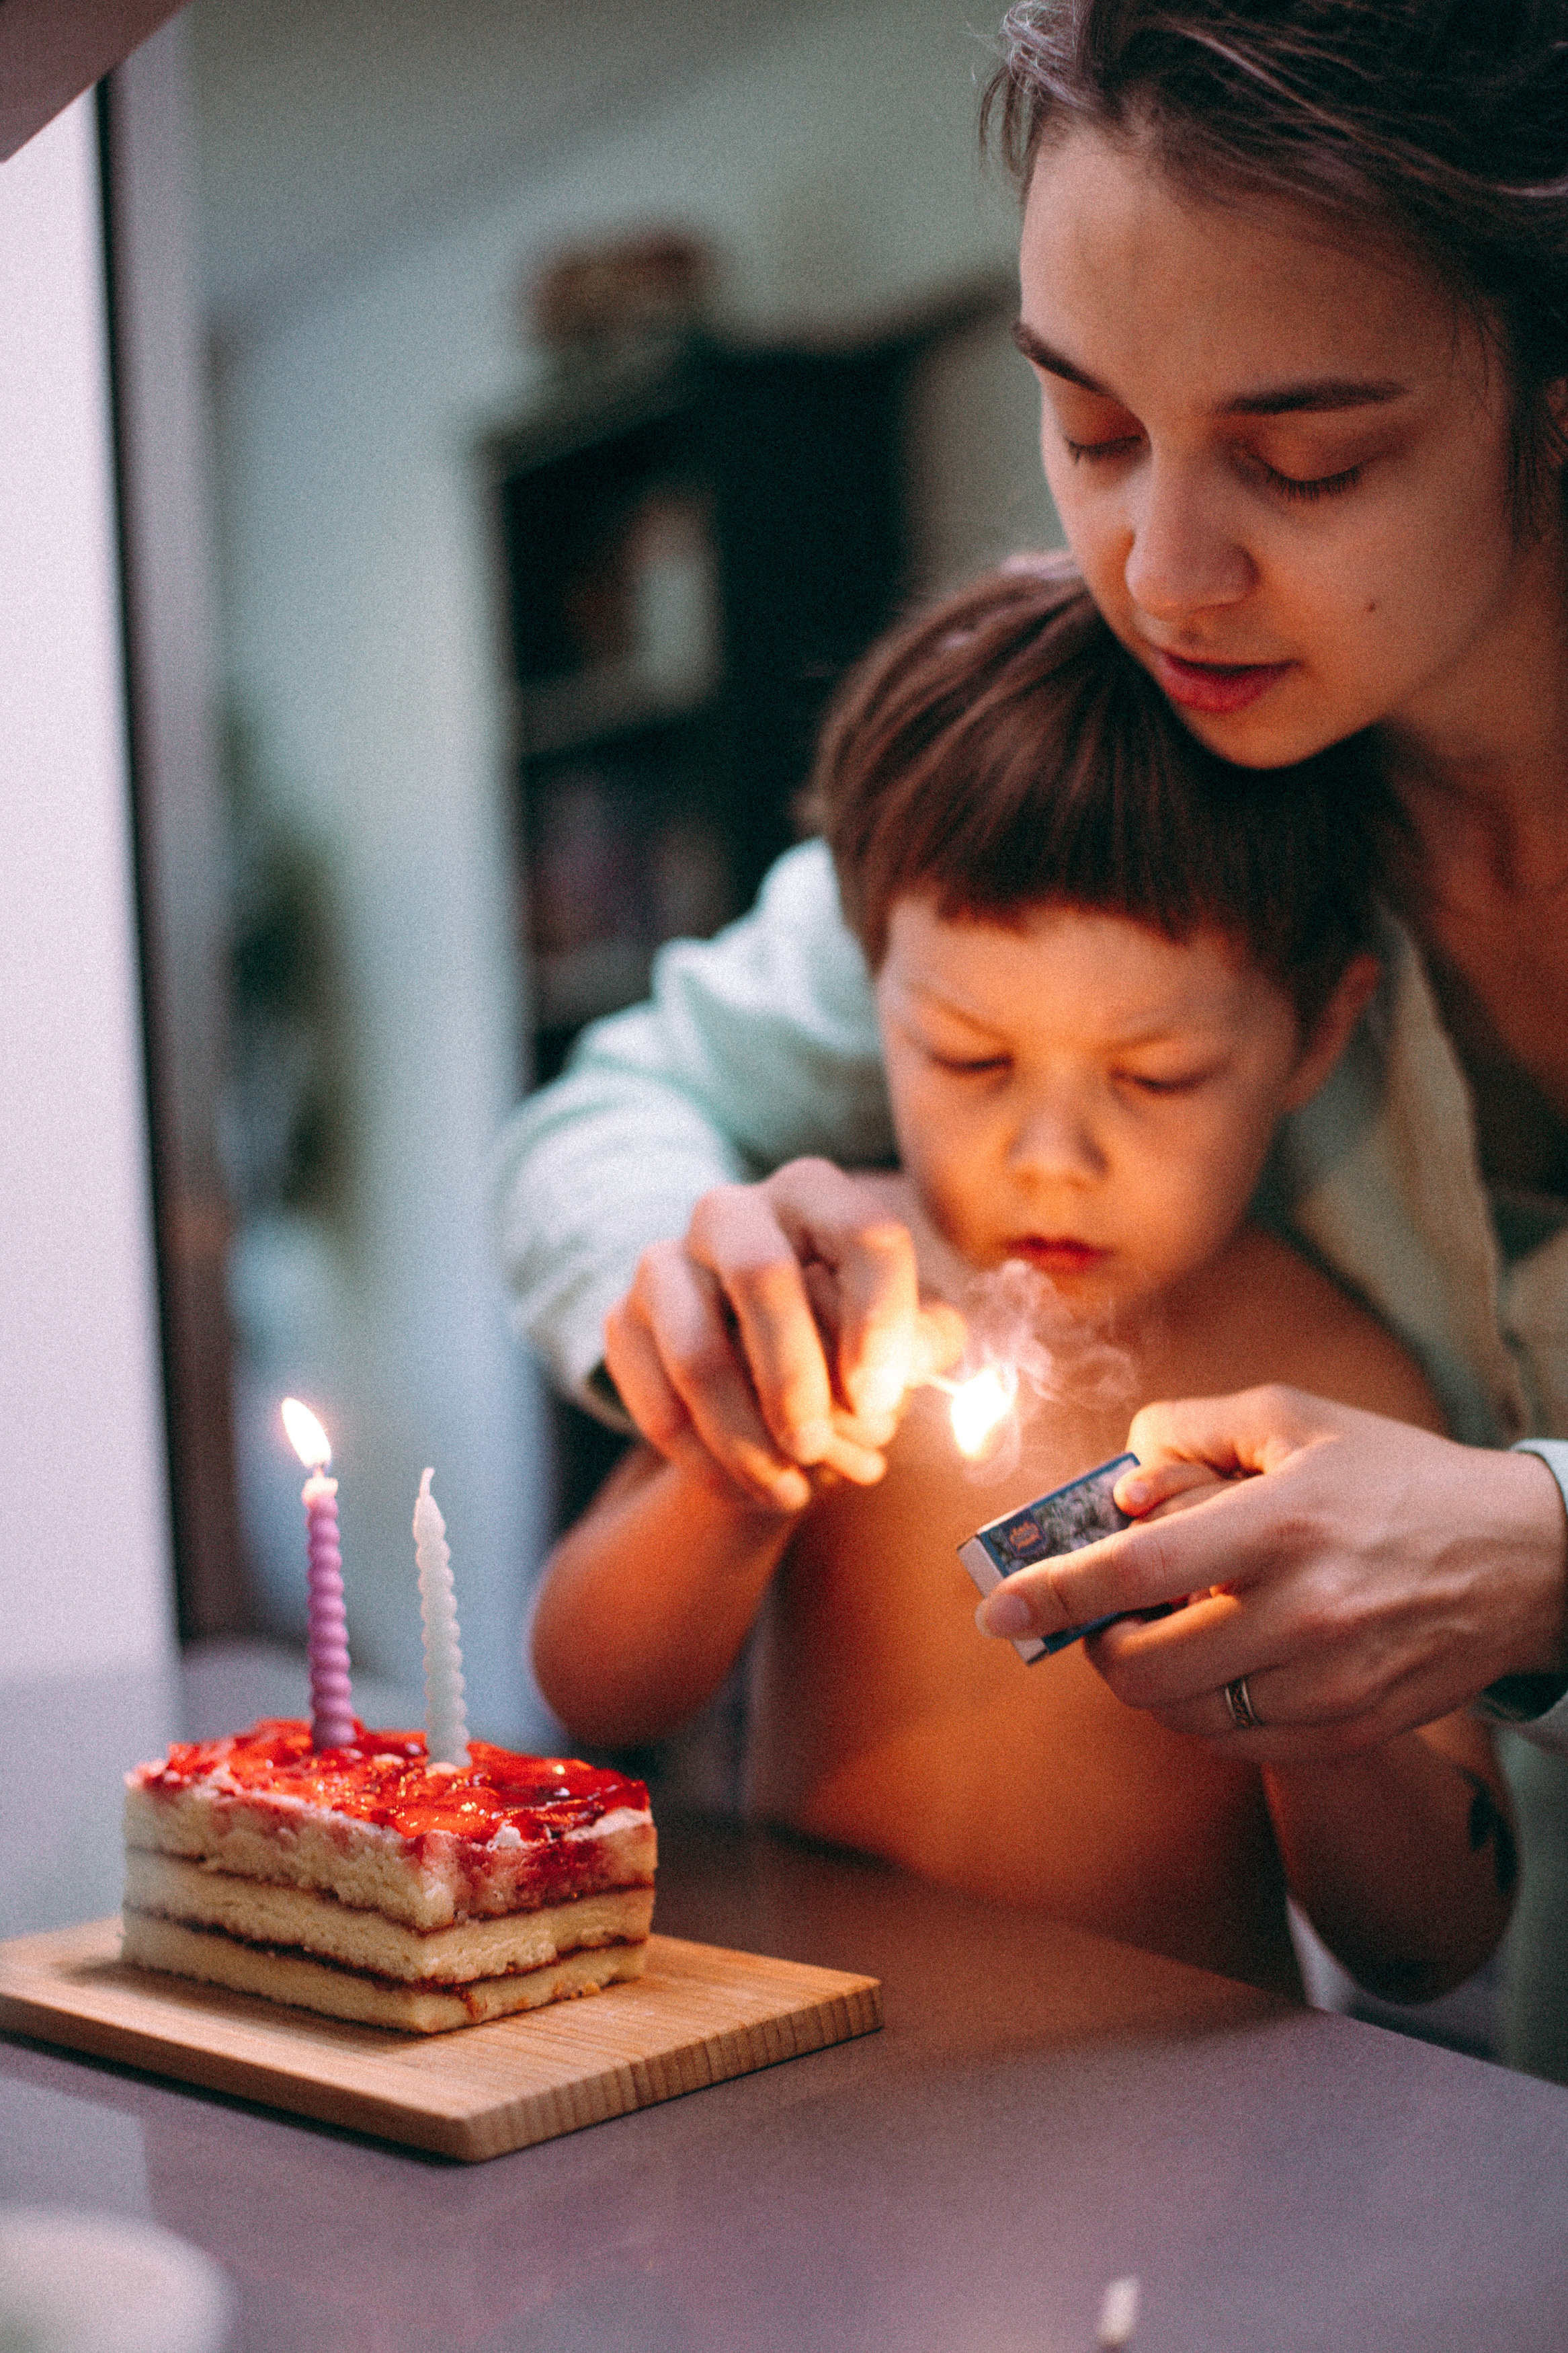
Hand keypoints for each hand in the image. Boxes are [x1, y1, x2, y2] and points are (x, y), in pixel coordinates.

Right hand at [604, 1159, 964, 1512]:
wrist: (760, 1377)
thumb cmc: (852, 1343)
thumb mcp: (908, 1335)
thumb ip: (928, 1340)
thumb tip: (908, 1358)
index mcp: (817, 1194)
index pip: (864, 1235)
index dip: (879, 1321)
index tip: (880, 1401)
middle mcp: (733, 1211)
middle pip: (762, 1280)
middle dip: (794, 1380)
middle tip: (815, 1449)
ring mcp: (667, 1262)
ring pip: (698, 1352)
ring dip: (745, 1439)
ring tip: (788, 1491)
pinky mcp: (623, 1319)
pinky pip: (657, 1401)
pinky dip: (705, 1460)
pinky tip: (748, 1489)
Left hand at [974, 1386, 1567, 1757]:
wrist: (1521, 1558)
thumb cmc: (1393, 1476)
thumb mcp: (1293, 1419)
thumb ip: (1191, 1434)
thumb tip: (1120, 1489)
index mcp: (1281, 1523)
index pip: (1138, 1570)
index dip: (1055, 1593)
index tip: (996, 1611)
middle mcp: (1303, 1612)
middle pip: (1144, 1668)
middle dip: (1100, 1644)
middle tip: (1104, 1612)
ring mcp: (1327, 1681)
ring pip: (1183, 1712)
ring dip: (1150, 1677)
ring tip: (1172, 1626)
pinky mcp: (1348, 1728)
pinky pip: (1235, 1740)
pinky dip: (1203, 1709)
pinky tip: (1220, 1661)